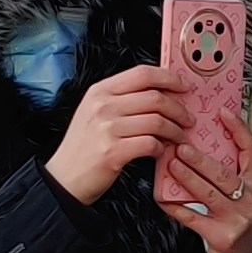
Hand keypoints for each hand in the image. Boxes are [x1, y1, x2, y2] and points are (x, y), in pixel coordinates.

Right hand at [48, 66, 191, 204]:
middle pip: (155, 97)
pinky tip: (160, 151)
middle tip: (187, 119)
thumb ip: (120, 99)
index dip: (168, 78)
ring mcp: (107, 129)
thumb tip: (158, 93)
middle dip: (178, 109)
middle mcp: (103, 106)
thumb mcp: (94, 112)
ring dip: (175, 130)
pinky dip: (161, 148)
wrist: (64, 178)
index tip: (182, 86)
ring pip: (157, 121)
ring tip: (178, 138)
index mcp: (100, 91)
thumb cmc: (83, 147)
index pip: (142, 74)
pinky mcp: (113, 152)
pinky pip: (151, 143)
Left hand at [160, 116, 251, 252]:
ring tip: (172, 164)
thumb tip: (197, 144)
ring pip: (209, 194)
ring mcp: (238, 220)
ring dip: (187, 177)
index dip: (238, 130)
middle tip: (181, 144)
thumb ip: (225, 173)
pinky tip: (164, 197)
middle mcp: (250, 201)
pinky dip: (176, 206)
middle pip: (225, 173)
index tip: (222, 113)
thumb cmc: (235, 224)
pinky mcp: (222, 238)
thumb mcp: (239, 196)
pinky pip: (193, 218)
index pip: (251, 151)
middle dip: (201, 158)